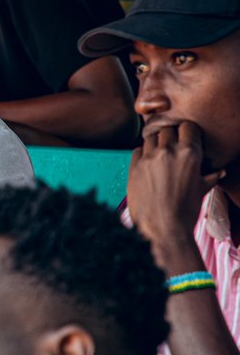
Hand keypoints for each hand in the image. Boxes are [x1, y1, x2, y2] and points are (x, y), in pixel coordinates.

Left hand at [128, 121, 224, 246]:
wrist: (164, 228)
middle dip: (170, 134)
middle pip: (167, 129)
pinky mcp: (134, 167)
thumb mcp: (202, 191)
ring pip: (150, 136)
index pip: (187, 126)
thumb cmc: (187, 211)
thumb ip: (211, 177)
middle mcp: (168, 152)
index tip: (186, 136)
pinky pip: (137, 150)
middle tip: (171, 144)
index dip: (187, 130)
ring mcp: (149, 158)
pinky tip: (147, 162)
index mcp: (189, 154)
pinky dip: (142, 152)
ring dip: (154, 141)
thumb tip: (220, 172)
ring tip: (158, 153)